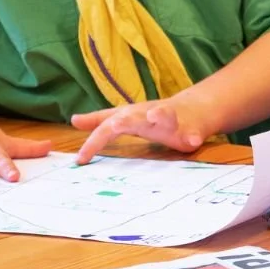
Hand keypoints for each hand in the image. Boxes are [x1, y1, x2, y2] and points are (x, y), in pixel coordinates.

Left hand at [71, 96, 211, 163]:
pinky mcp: (192, 129)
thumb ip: (101, 120)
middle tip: (115, 126)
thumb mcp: (128, 116)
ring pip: (166, 115)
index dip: (94, 141)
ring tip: (155, 116)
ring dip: (161, 115)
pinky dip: (193, 136)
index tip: (80, 160)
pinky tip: (192, 141)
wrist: (195, 108)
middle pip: (135, 115)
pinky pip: (193, 133)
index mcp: (133, 115)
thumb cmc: (155, 116)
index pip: (108, 127)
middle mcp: (150, 115)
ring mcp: (173, 121)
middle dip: (125, 119)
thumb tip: (74, 119)